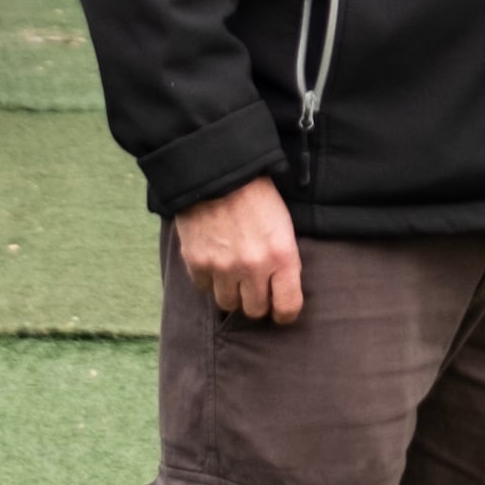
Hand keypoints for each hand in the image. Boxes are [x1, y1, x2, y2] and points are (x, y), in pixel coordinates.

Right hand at [174, 175, 304, 322]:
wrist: (218, 171)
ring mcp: (222, 267)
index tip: (280, 310)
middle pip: (254, 310)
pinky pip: (203, 287)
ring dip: (231, 292)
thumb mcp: (283, 225)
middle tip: (253, 288)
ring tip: (232, 274)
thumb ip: (283, 259)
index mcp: (282, 256)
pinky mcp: (197, 262)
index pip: (288, 307)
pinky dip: (208, 279)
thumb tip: (279, 289)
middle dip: (255, 301)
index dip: (284, 313)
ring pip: (227, 303)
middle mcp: (253, 267)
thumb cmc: (256, 194)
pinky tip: (213, 261)